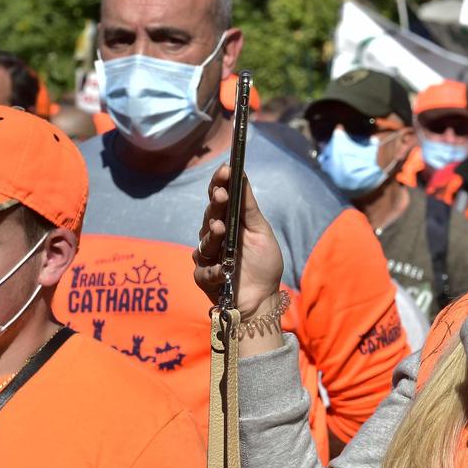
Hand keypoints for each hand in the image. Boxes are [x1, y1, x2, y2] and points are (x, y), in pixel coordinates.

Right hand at [192, 164, 283, 320]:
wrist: (262, 299)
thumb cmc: (264, 264)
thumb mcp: (261, 232)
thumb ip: (249, 207)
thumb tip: (242, 175)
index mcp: (229, 222)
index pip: (220, 198)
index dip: (220, 183)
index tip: (225, 169)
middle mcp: (215, 236)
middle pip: (210, 215)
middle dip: (215, 203)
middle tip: (220, 193)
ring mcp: (207, 256)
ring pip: (205, 241)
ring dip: (213, 234)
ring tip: (221, 228)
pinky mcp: (203, 277)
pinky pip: (205, 269)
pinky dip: (216, 270)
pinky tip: (225, 270)